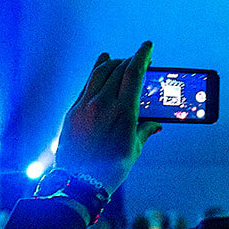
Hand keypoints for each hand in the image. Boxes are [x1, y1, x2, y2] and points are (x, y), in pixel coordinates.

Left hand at [53, 41, 163, 191]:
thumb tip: (155, 124)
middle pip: (118, 69)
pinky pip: (86, 84)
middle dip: (131, 60)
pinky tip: (102, 68)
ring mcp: (85, 106)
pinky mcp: (72, 111)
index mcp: (123, 113)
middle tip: (139, 60)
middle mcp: (103, 104)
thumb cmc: (109, 169)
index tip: (148, 46)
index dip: (142, 55)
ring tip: (121, 62)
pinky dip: (96, 73)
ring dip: (113, 63)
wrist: (78, 182)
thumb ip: (144, 131)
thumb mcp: (133, 150)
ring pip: (99, 72)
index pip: (134, 73)